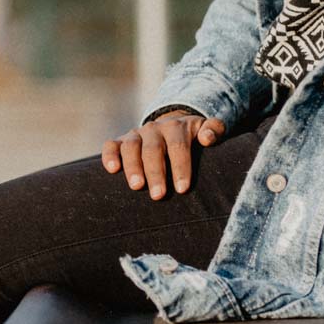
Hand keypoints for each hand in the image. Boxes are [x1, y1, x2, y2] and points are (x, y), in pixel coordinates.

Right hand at [101, 109, 226, 198]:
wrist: (171, 127)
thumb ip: (214, 130)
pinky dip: (109, 155)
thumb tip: (207, 139)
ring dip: (133, 167)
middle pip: (153, 149)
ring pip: (131, 147)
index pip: (178, 146)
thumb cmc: (192, 138)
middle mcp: (154, 129)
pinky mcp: (121, 141)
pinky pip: (111, 145)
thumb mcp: (206, 129)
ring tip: (137, 187)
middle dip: (156, 172)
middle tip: (159, 195)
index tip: (183, 189)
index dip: (180, 166)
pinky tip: (112, 169)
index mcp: (176, 127)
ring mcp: (136, 134)